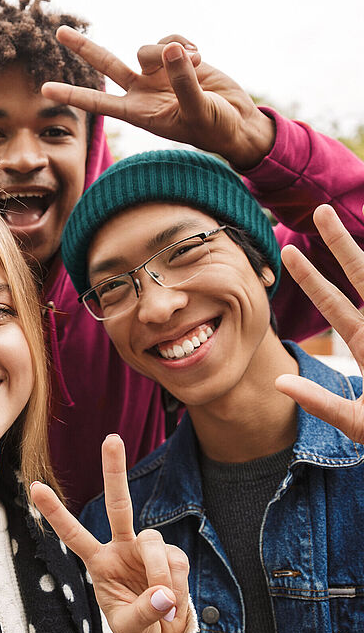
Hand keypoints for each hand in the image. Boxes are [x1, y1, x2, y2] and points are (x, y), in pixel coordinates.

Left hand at [31, 434, 189, 632]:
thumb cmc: (136, 626)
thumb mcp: (130, 627)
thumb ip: (142, 613)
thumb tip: (163, 594)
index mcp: (99, 561)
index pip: (73, 534)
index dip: (55, 512)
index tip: (34, 486)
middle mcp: (122, 546)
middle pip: (118, 503)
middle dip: (115, 471)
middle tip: (111, 438)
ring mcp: (147, 547)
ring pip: (153, 543)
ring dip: (159, 574)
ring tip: (163, 603)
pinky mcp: (173, 554)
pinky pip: (176, 563)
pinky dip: (177, 587)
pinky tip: (173, 601)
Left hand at [41, 26, 275, 170]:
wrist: (237, 121)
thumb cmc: (215, 127)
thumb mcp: (198, 109)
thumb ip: (182, 81)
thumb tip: (169, 49)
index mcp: (138, 113)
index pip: (98, 103)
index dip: (72, 94)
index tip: (44, 89)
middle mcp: (142, 91)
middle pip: (106, 65)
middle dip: (83, 47)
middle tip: (59, 31)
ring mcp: (158, 74)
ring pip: (146, 47)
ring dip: (169, 50)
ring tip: (197, 64)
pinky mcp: (176, 58)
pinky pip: (170, 39)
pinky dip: (185, 44)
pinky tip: (201, 58)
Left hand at [276, 204, 363, 441]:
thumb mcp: (356, 422)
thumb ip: (321, 403)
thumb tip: (278, 380)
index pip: (333, 302)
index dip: (310, 277)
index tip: (287, 252)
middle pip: (362, 275)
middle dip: (341, 243)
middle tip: (319, 211)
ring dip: (361, 252)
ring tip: (337, 219)